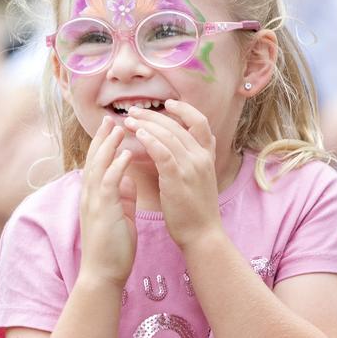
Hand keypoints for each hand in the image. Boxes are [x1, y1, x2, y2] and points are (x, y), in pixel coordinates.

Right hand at [78, 117, 136, 287]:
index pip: (97, 165)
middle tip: (111, 119)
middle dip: (103, 138)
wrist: (103, 273)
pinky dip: (117, 167)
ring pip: (99, 167)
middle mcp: (89, 196)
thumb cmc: (113, 248)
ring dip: (108, 146)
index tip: (112, 129)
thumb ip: (123, 195)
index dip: (103, 146)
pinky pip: (109, 183)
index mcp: (94, 197)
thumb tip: (129, 178)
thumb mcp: (120, 215)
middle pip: (94, 160)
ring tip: (118, 128)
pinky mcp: (103, 211)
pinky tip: (126, 154)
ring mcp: (94, 202)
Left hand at [122, 101, 221, 249]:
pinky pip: (163, 153)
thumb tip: (172, 146)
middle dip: (154, 116)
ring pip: (168, 136)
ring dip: (146, 125)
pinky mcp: (178, 179)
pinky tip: (138, 135)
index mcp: (207, 157)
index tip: (168, 102)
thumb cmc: (194, 210)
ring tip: (129, 120)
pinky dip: (150, 141)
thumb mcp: (197, 179)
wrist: (202, 234)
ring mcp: (191, 168)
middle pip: (178, 126)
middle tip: (133, 111)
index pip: (200, 123)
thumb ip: (189, 160)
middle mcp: (201, 158)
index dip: (185, 109)